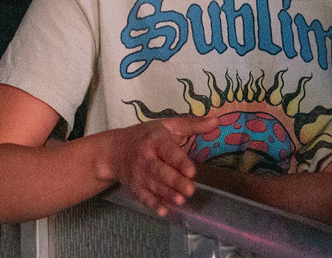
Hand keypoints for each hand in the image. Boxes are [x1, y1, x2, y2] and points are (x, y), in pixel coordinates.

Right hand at [99, 115, 218, 216]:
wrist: (114, 151)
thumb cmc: (145, 136)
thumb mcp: (167, 126)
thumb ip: (193, 125)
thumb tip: (216, 122)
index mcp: (155, 140)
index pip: (168, 151)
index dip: (179, 161)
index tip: (191, 171)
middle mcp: (145, 158)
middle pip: (161, 171)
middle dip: (175, 181)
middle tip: (190, 189)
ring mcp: (139, 174)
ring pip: (154, 186)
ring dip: (167, 194)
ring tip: (180, 200)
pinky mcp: (135, 188)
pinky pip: (144, 198)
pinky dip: (153, 204)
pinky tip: (163, 210)